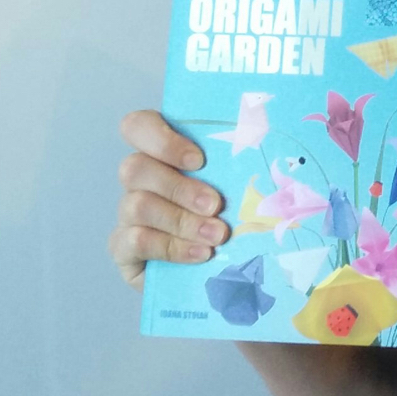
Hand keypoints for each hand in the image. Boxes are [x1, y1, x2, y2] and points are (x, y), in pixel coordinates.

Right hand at [109, 109, 228, 288]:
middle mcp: (139, 181)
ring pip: (136, 205)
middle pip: (134, 168)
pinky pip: (134, 242)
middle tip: (216, 204)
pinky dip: (171, 247)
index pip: (137, 126)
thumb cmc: (232, 214)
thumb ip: (238, 164)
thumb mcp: (236, 184)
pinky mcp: (124, 250)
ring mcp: (128, 215)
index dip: (161, 139)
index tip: (199, 160)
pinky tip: (201, 254)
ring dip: (180, 220)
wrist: (219, 269)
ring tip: (217, 235)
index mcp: (161, 154)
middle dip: (179, 187)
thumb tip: (271, 150)